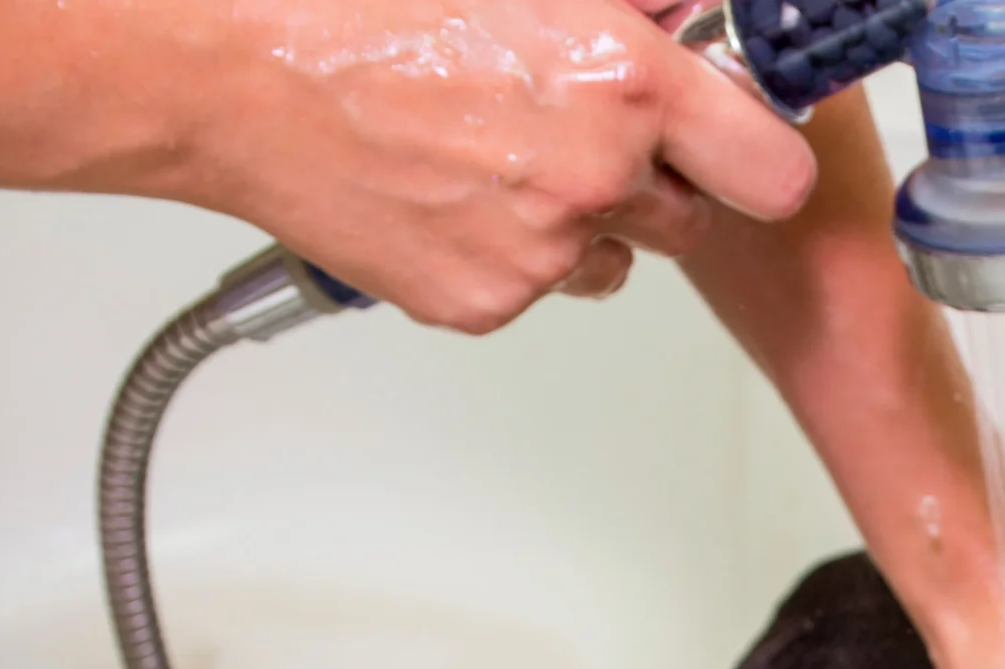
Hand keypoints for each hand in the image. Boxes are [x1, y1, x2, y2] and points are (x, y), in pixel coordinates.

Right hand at [192, 0, 816, 329]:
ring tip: (495, 149)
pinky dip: (507, 247)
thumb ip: (630, 5)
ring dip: (582, 217)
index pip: (772, 169)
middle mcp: (594, 176)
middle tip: (579, 126)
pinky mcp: (483, 302)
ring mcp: (539, 252)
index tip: (736, 145)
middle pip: (692, 219)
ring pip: (613, 257)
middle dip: (657, 181)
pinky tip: (450, 186)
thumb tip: (688, 15)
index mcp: (623, 82)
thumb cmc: (356, 7)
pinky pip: (536, 287)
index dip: (755, 156)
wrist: (232, 71)